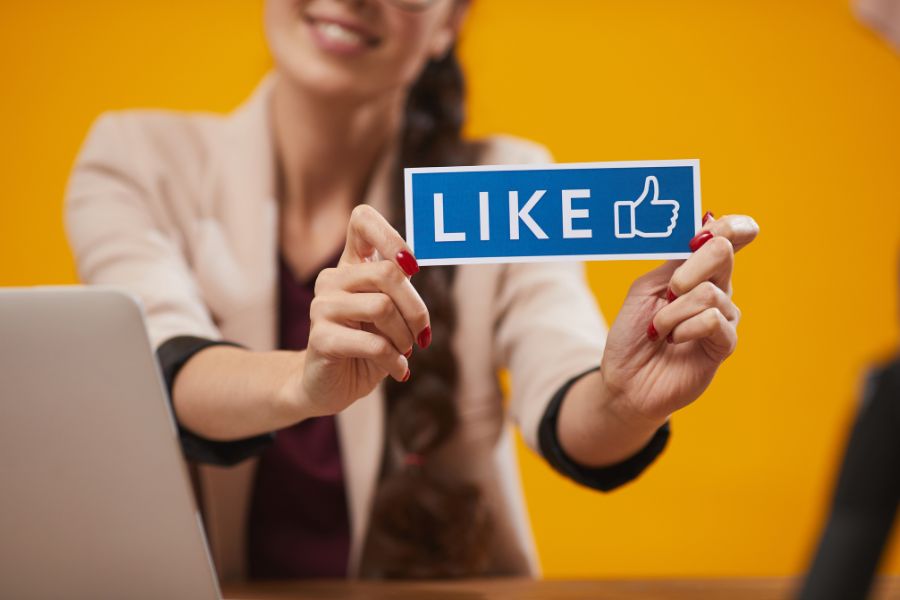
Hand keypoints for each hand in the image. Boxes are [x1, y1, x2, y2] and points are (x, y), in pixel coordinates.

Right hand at [299, 205, 429, 416]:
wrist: (329, 386)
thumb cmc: (366, 347)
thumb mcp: (389, 315)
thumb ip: (399, 289)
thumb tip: (413, 268)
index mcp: (350, 265)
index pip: (362, 220)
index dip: (392, 235)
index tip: (412, 268)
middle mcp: (332, 279)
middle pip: (388, 272)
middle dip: (416, 308)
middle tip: (422, 335)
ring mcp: (322, 307)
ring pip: (383, 306)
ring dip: (405, 337)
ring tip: (404, 352)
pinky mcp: (321, 338)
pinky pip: (374, 343)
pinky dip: (395, 360)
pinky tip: (398, 370)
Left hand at [599, 213, 759, 425]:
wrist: (625, 380)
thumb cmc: (633, 333)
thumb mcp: (646, 289)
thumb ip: (674, 261)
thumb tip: (705, 224)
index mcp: (697, 270)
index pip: (729, 236)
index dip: (729, 225)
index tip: (704, 232)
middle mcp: (717, 289)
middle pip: (722, 251)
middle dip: (688, 269)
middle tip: (669, 292)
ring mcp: (723, 316)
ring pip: (708, 292)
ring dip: (672, 312)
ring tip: (659, 330)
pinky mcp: (724, 345)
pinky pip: (713, 321)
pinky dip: (684, 328)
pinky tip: (673, 340)